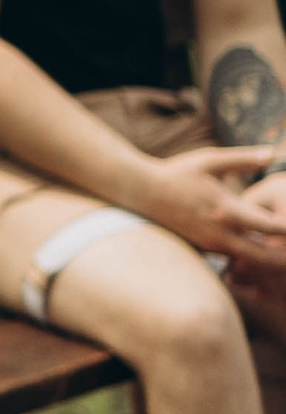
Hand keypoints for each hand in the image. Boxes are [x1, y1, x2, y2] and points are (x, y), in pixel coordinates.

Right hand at [139, 143, 285, 263]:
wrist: (143, 193)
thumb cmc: (178, 173)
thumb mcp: (211, 160)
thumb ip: (244, 158)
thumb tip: (272, 153)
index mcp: (227, 210)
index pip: (269, 226)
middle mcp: (220, 234)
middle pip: (263, 256)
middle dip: (283, 257)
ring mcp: (210, 245)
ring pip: (248, 261)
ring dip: (267, 258)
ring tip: (283, 253)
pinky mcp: (203, 249)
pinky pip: (232, 259)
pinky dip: (249, 258)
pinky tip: (260, 250)